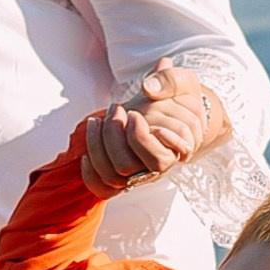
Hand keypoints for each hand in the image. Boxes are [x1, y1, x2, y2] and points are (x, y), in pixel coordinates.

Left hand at [81, 57, 232, 191]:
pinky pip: (104, 190)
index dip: (143, 140)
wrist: (173, 108)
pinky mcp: (123, 175)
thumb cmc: (178, 96)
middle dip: (113, 135)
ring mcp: (140, 172)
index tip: (136, 114)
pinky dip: (90, 174)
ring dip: (98, 145)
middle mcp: (159, 167)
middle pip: (128, 165)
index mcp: (177, 149)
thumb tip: (149, 89)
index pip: (160, 159)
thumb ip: (170, 80)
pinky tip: (86, 153)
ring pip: (113, 175)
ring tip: (98, 120)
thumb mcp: (183, 80)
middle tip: (116, 109)